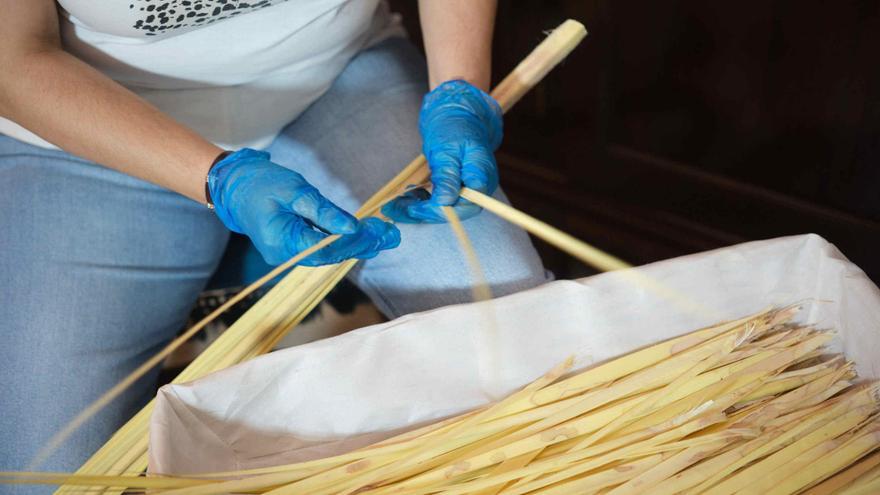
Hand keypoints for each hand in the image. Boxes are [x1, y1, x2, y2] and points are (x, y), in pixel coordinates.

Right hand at [208, 149, 399, 265]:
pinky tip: (363, 236)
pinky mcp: (292, 245)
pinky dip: (342, 241)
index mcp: (283, 242)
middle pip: (331, 254)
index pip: (327, 248)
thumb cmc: (260, 183)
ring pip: (328, 252)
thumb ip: (324, 212)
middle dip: (362, 244)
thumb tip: (352, 227)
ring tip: (384, 236)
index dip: (356, 241)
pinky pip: (321, 247)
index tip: (379, 231)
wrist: (232, 185)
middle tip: (391, 236)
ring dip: (356, 244)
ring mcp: (289, 252)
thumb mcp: (295, 191)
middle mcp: (286, 254)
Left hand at [382, 79, 501, 222]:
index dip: (440, 211)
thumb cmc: (453, 126)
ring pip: (444, 207)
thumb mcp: (446, 148)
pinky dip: (422, 201)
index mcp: (481, 174)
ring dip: (418, 209)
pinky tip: (407, 196)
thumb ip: (447, 176)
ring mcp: (469, 188)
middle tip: (395, 209)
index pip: (466, 205)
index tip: (414, 209)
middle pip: (455, 211)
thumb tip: (444, 202)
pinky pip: (440, 200)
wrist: (457, 113)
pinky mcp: (457, 188)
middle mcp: (479, 186)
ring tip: (394, 205)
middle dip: (424, 213)